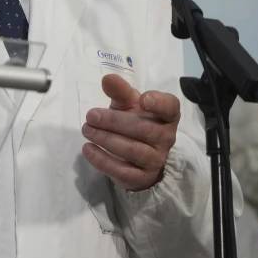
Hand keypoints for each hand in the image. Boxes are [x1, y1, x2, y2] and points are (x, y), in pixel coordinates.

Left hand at [80, 73, 180, 191]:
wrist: (137, 158)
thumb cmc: (133, 122)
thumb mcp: (127, 105)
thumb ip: (120, 92)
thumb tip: (108, 79)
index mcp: (166, 116)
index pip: (170, 107)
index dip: (159, 103)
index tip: (142, 99)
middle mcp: (166, 138)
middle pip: (144, 129)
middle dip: (114, 122)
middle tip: (91, 116)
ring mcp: (156, 159)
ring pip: (133, 150)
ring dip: (106, 139)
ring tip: (86, 130)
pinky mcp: (142, 177)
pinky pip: (124, 171)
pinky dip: (103, 160)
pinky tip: (87, 149)